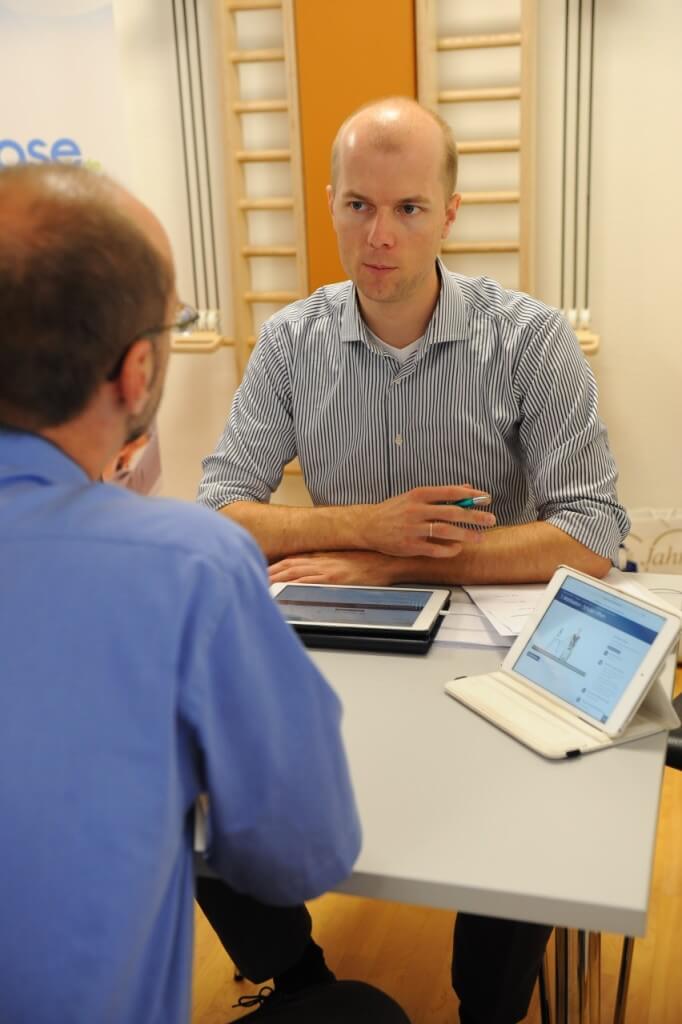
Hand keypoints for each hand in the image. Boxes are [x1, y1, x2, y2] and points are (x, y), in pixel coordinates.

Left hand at [269, 550, 403, 584]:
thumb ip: (325, 563)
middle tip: (252, 576)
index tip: (261, 571)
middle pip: (288, 564)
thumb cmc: (368, 561)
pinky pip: (310, 582)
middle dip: (269, 572)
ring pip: (294, 572)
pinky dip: (295, 585)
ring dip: (276, 578)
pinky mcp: (334, 578)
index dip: (274, 565)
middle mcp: (320, 560)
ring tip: (261, 584)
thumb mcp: (342, 559)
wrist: (386, 561)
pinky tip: (285, 589)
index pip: (291, 559)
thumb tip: (309, 571)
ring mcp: (326, 569)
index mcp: (321, 556)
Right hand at [358, 485, 494, 558]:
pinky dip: (449, 549)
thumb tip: (466, 488)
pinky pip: (435, 549)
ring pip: (446, 531)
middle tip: (491, 519)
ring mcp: (413, 528)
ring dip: (466, 534)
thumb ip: (440, 494)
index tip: (486, 498)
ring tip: (479, 537)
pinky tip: (458, 548)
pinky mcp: (409, 546)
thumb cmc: (394, 510)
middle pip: (452, 512)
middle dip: (474, 516)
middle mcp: (416, 510)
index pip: (451, 492)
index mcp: (419, 494)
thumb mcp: (414, 496)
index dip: (471, 495)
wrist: (368, 525)